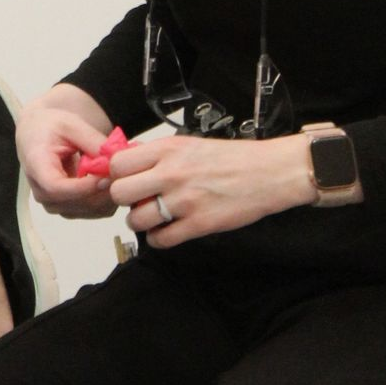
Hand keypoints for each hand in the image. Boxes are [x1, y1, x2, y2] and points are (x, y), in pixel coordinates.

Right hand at [16, 100, 117, 219]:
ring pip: (91, 210)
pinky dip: (110, 198)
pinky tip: (114, 179)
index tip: (107, 176)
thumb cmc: (50, 128)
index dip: (84, 187)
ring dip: (110, 193)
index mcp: (36, 168)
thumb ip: (92, 141)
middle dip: (105, 189)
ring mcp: (56, 205)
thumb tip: (115, 159)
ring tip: (121, 172)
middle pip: (77, 203)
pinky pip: (96, 211)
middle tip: (125, 171)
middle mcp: (42, 193)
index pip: (57, 188)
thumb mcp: (70, 125)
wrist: (39, 135)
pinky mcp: (69, 209)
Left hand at [105, 132, 315, 248]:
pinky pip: (160, 240)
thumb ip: (158, 155)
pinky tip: (167, 231)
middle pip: (119, 192)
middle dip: (124, 199)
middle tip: (137, 200)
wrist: (268, 173)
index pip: (118, 163)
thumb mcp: (188, 144)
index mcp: (167, 149)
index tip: (126, 180)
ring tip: (153, 217)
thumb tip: (127, 165)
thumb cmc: (230, 157)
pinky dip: (159, 239)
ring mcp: (184, 201)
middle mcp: (171, 173)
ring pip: (136, 220)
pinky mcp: (199, 225)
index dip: (117, 175)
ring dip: (140, 222)